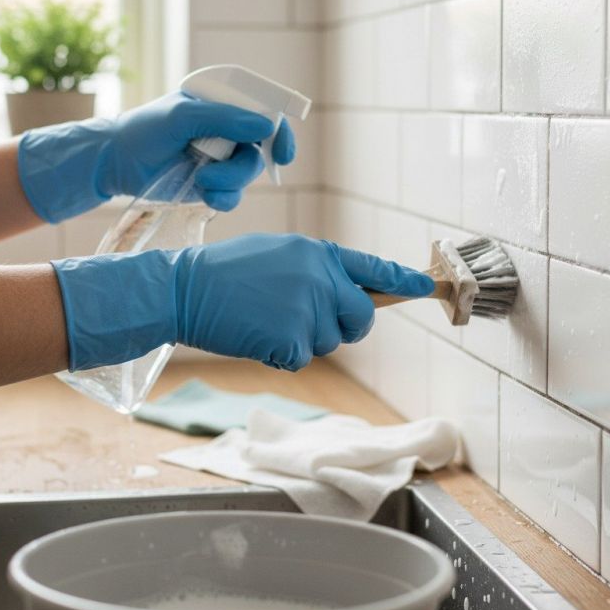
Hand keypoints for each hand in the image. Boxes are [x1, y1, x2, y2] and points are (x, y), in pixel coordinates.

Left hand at [17, 91, 295, 222]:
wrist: (116, 163)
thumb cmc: (145, 129)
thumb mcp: (182, 117)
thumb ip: (224, 119)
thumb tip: (267, 125)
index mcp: (224, 103)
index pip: (264, 109)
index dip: (280, 129)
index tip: (284, 151)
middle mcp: (229, 129)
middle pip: (262, 148)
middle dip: (246, 166)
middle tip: (224, 174)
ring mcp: (223, 157)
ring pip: (248, 174)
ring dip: (229, 181)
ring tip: (201, 179)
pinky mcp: (214, 183)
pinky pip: (234, 195)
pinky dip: (223, 197)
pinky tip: (205, 195)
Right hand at [51, 234, 434, 371]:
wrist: (185, 287)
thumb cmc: (225, 271)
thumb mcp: (277, 254)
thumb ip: (315, 270)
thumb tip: (344, 294)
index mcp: (318, 252)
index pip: (372, 268)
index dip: (401, 280)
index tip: (424, 287)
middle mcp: (321, 278)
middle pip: (361, 318)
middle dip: (345, 326)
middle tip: (313, 323)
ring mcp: (308, 308)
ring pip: (328, 341)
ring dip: (303, 340)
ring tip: (266, 319)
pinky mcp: (292, 338)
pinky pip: (300, 357)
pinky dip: (279, 354)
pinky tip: (255, 334)